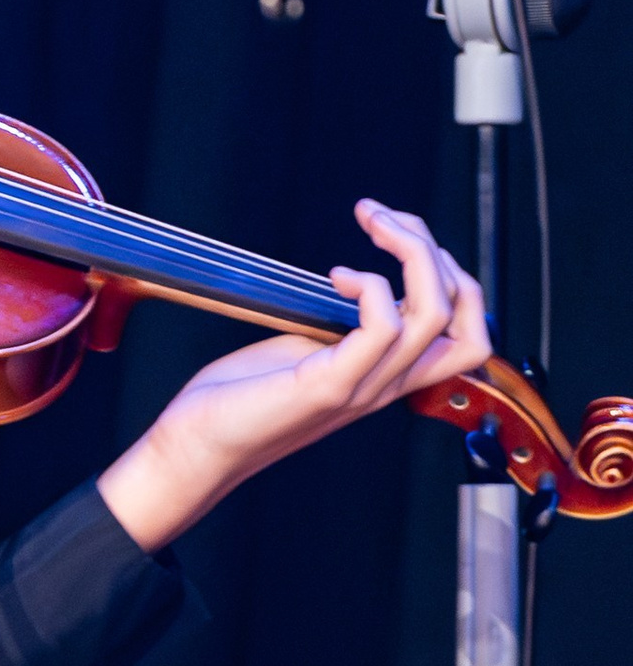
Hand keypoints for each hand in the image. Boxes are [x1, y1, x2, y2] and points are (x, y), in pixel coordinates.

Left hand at [97, 200, 491, 553]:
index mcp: (386, 374)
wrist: (197, 447)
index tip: (403, 239)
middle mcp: (386, 384)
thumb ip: (341, 325)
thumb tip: (356, 281)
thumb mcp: (304, 350)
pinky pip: (383, 328)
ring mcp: (362, 388)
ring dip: (412, 251)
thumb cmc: (241, 398)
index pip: (468, 332)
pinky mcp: (329, 387)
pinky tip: (336, 277)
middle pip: (466, 317)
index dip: (454, 276)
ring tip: (374, 225)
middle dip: (436, 249)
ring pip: (435, 313)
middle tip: (386, 218)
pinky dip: (370, 286)